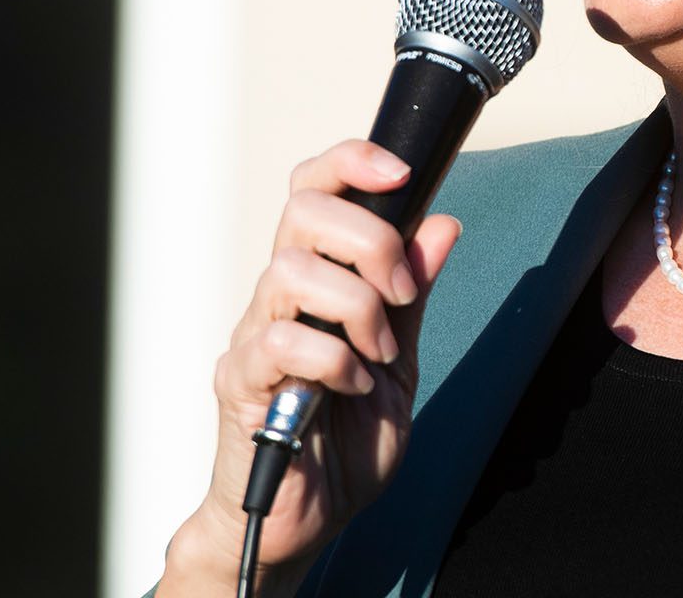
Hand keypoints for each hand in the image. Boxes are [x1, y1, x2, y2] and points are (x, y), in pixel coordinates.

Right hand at [158, 139, 461, 595]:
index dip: (352, 162)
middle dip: (371, 238)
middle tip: (400, 294)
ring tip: (378, 353)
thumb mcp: (399, 360)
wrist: (307, 520)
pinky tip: (353, 386)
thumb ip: (413, 295)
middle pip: (303, 211)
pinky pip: (281, 343)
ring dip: (356, 305)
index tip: (403, 171)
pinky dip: (334, 358)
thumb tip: (441, 223)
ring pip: (291, 269)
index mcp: (317, 281)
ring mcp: (254, 338)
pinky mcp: (241, 386)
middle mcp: (277, 298)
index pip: (315, 190)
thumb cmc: (343, 441)